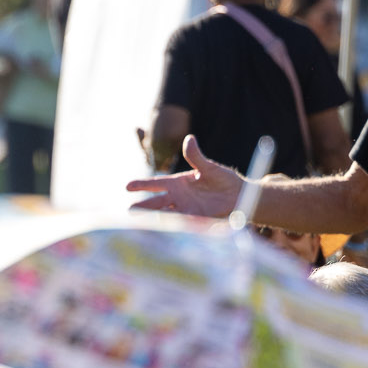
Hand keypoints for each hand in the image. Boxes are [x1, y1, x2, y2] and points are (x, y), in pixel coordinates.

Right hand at [125, 135, 244, 217]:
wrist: (240, 196)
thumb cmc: (224, 180)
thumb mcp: (210, 167)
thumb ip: (196, 156)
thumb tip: (189, 138)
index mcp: (178, 183)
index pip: (156, 184)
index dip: (141, 185)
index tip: (127, 186)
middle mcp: (179, 197)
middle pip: (156, 202)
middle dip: (143, 207)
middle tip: (130, 211)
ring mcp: (186, 209)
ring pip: (165, 214)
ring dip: (155, 219)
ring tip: (142, 224)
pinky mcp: (196, 219)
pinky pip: (182, 222)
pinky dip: (173, 225)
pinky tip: (165, 229)